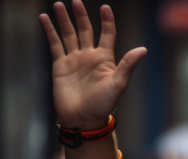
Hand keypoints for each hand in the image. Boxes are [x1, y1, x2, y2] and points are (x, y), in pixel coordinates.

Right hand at [39, 0, 145, 128]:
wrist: (83, 119)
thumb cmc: (103, 104)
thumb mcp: (118, 83)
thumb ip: (127, 65)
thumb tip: (143, 49)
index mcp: (105, 59)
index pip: (107, 34)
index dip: (107, 21)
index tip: (105, 7)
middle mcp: (90, 56)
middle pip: (85, 30)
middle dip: (81, 16)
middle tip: (76, 2)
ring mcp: (74, 60)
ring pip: (69, 34)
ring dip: (64, 20)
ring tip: (58, 4)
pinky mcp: (60, 65)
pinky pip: (54, 44)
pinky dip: (49, 31)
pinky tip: (44, 18)